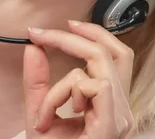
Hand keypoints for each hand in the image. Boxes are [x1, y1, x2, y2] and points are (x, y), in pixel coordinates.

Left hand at [23, 20, 134, 138]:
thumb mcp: (39, 111)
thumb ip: (37, 80)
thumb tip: (33, 46)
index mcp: (110, 103)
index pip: (115, 54)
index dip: (90, 32)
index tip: (54, 28)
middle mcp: (122, 109)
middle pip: (115, 51)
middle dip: (73, 37)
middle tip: (40, 35)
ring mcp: (121, 118)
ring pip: (99, 66)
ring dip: (61, 80)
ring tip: (44, 108)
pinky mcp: (113, 126)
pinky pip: (92, 85)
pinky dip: (63, 93)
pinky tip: (52, 119)